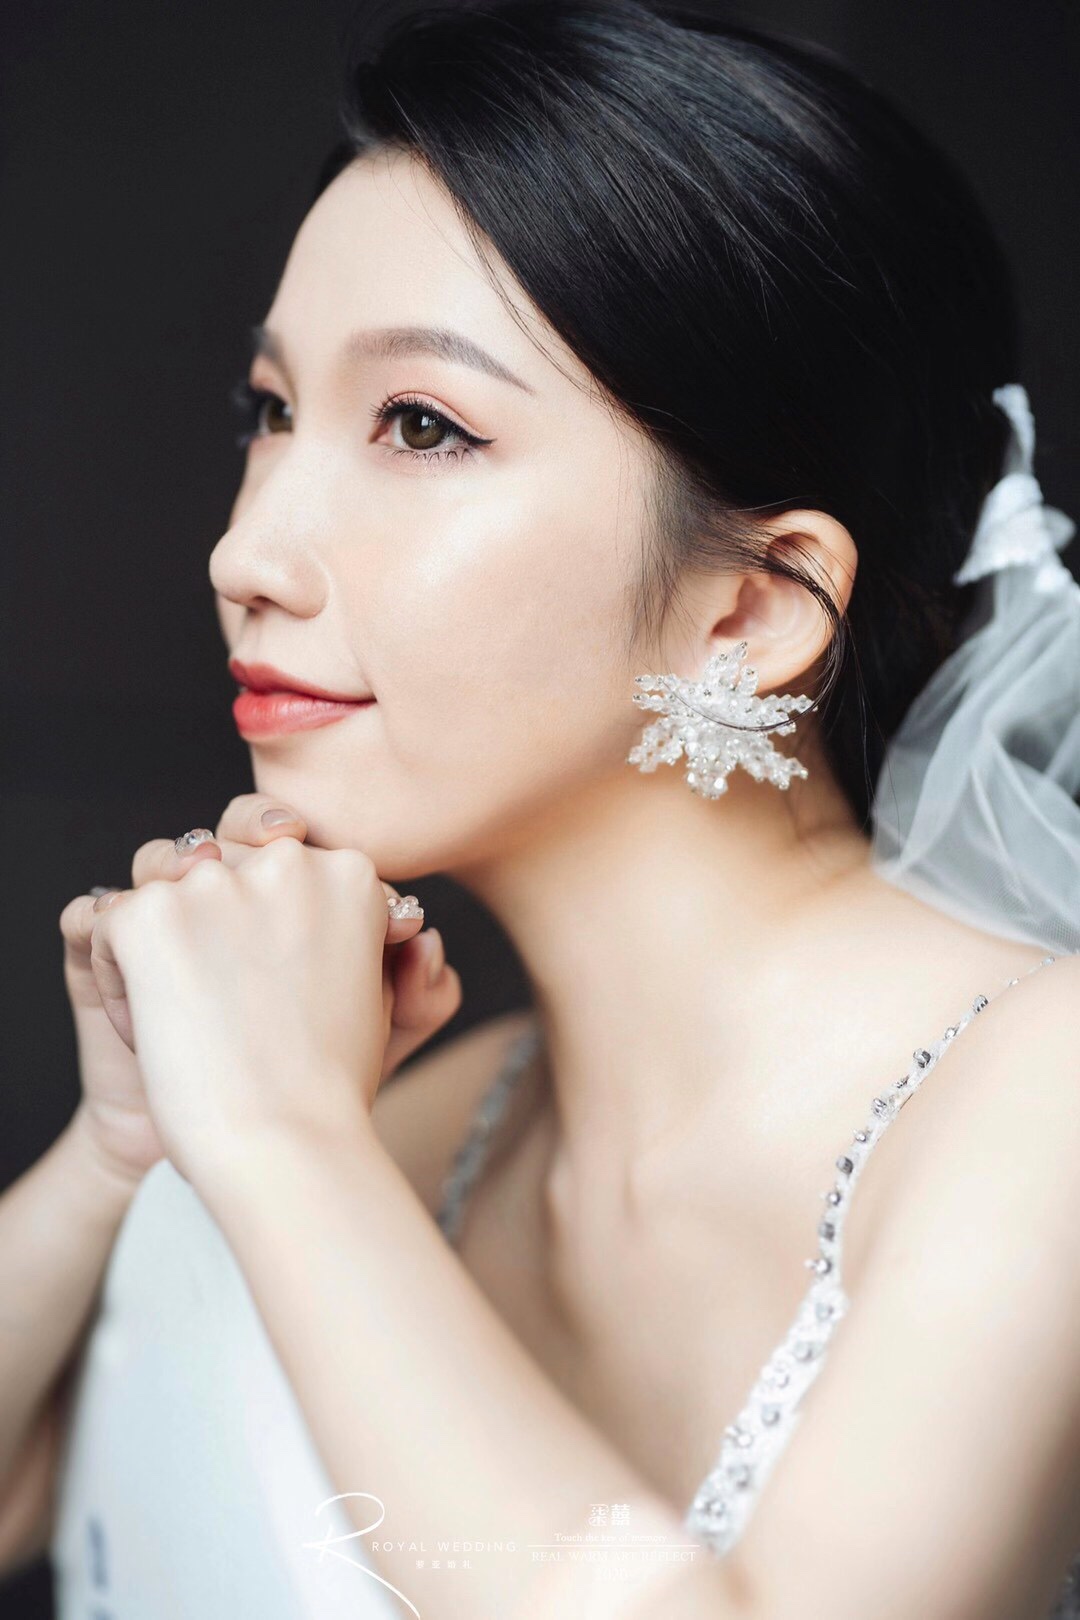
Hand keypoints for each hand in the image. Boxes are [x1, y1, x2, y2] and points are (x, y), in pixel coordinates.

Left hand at [85, 822, 458, 1186]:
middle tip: (229, 1003)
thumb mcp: (379, 1001)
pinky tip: (159, 1023)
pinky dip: (117, 976)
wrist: (285, 1145)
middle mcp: (287, 860)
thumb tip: (407, 918)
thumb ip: (378, 944)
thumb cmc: (331, 1088)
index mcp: (351, 873)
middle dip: (206, 922)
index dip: (262, 925)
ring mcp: (215, 882)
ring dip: (162, 945)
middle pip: (215, 864)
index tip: (271, 987)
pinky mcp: (151, 915)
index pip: (277, 862)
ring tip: (195, 1015)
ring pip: (158, 889)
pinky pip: (109, 923)